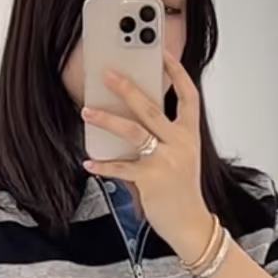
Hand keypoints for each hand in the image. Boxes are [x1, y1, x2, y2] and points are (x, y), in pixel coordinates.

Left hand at [81, 50, 214, 264]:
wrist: (190, 225)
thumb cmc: (182, 192)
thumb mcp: (181, 158)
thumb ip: (163, 137)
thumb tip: (129, 116)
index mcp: (190, 135)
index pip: (188, 95)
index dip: (176, 72)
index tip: (162, 52)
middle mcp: (180, 143)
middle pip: (151, 107)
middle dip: (127, 87)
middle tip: (107, 73)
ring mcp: (166, 160)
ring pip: (133, 131)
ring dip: (107, 119)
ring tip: (87, 111)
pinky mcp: (151, 180)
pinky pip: (121, 167)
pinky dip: (103, 166)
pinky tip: (89, 163)